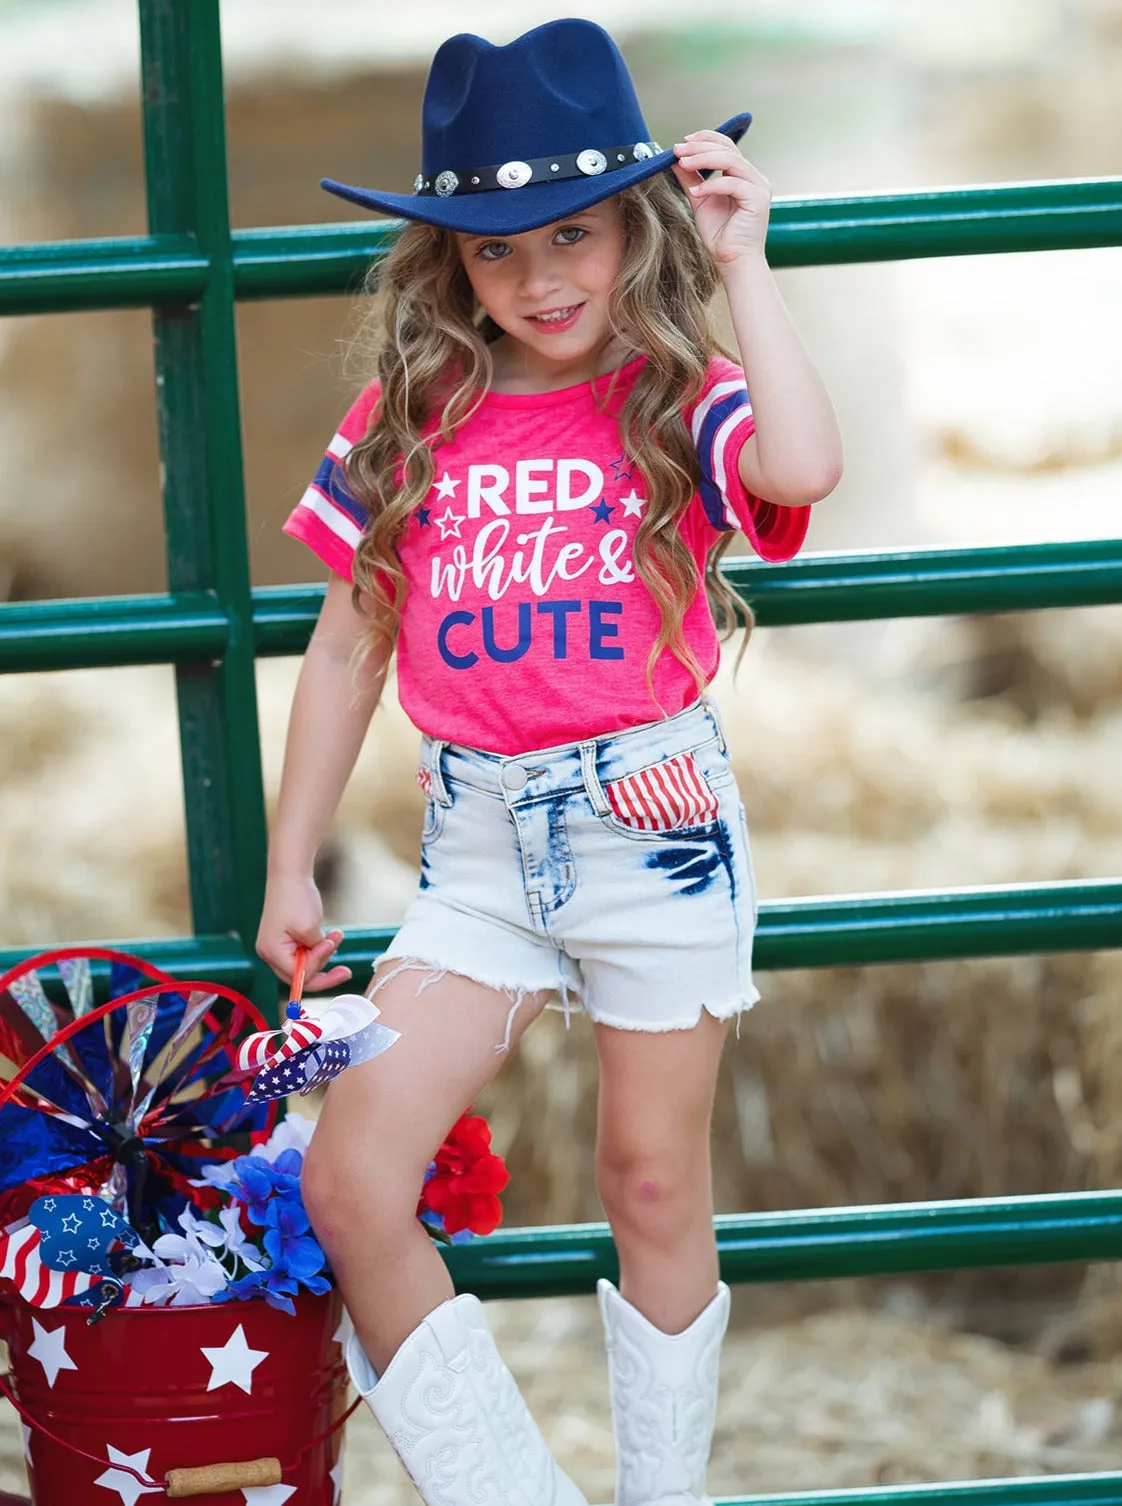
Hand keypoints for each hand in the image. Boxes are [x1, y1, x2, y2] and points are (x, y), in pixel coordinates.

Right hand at [256, 872, 351, 991]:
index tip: (331, 944)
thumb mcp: (310, 929)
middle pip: (300, 976)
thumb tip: (322, 961)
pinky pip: (304, 953)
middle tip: (345, 968)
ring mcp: (276, 946)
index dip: (319, 965)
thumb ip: (317, 952)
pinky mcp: (285, 939)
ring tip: (337, 935)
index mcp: (272, 953)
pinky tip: (331, 937)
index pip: (299, 976)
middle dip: (324, 966)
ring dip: (324, 953)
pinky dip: (319, 947)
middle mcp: (270, 953)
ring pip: (305, 964)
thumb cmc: (297, 898)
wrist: (290, 874)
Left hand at [671, 130, 770, 267]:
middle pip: (728, 149)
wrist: (733, 262)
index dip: (705, 139)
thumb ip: (691, 179)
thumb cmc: (720, 236)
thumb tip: (676, 159)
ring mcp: (758, 186)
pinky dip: (712, 185)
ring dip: (704, 159)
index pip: (726, 146)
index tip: (683, 142)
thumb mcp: (700, 201)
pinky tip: (696, 191)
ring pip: (731, 161)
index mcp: (742, 176)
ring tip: (683, 163)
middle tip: (679, 150)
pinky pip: (732, 183)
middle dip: (700, 147)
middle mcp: (753, 177)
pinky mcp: (758, 199)